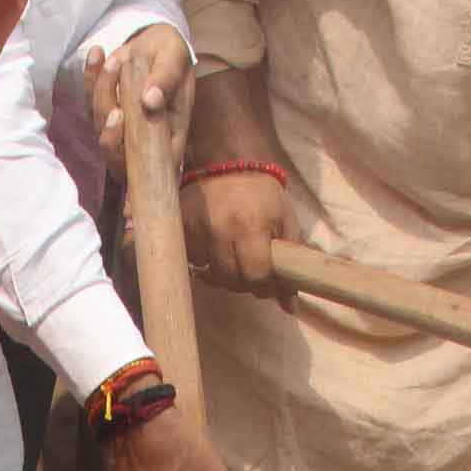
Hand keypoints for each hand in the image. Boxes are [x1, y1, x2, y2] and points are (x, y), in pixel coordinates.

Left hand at [86, 25, 195, 178]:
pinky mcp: (104, 112)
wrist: (156, 44)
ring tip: (114, 62)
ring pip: (101, 124)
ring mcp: (120, 128)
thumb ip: (167, 78)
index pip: (150, 160)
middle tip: (115, 103)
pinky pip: (90, 100)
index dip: (131, 154)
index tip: (120, 119)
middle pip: (117, 150)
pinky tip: (97, 54)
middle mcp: (142, 139)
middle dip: (109, 128)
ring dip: (103, 92)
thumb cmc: (172, 55)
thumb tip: (151, 100)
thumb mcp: (176, 58)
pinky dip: (91, 77)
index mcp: (168, 136)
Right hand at [181, 167, 297, 296]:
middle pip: (231, 280)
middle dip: (244, 281)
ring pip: (210, 275)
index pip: (255, 276)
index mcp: (251, 227)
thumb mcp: (285, 222)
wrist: (229, 163)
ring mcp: (196, 229)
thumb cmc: (264, 195)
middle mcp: (220, 230)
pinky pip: (192, 261)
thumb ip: (291, 262)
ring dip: (223, 274)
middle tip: (249, 267)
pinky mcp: (179, 228)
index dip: (263, 285)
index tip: (266, 280)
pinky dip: (204, 262)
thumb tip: (290, 308)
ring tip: (232, 257)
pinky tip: (213, 249)